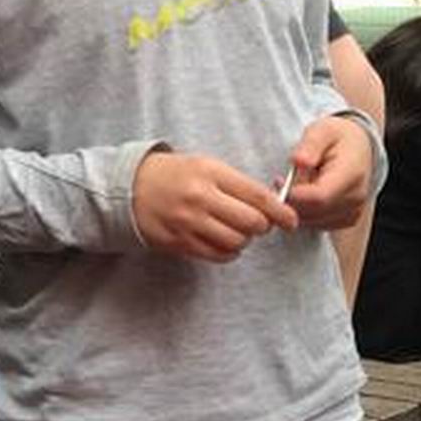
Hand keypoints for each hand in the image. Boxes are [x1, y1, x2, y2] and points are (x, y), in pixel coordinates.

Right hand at [132, 151, 295, 257]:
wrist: (129, 187)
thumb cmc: (175, 174)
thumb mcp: (206, 165)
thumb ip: (237, 184)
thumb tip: (272, 206)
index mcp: (211, 173)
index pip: (257, 195)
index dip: (280, 211)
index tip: (291, 220)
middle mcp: (200, 198)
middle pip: (251, 223)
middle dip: (262, 226)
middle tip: (259, 224)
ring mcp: (188, 222)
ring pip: (236, 242)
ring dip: (244, 240)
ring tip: (237, 231)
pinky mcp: (179, 242)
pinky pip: (217, 255)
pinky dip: (229, 252)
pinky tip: (224, 242)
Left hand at [284, 115, 375, 230]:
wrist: (359, 147)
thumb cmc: (338, 138)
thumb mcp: (322, 130)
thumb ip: (310, 145)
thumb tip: (298, 161)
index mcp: (351, 174)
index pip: (319, 197)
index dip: (294, 194)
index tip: (279, 180)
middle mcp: (356, 198)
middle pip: (314, 212)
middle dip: (292, 201)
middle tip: (282, 182)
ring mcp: (353, 212)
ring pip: (313, 222)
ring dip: (297, 208)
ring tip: (295, 186)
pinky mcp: (348, 220)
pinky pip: (318, 225)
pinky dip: (306, 214)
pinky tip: (305, 196)